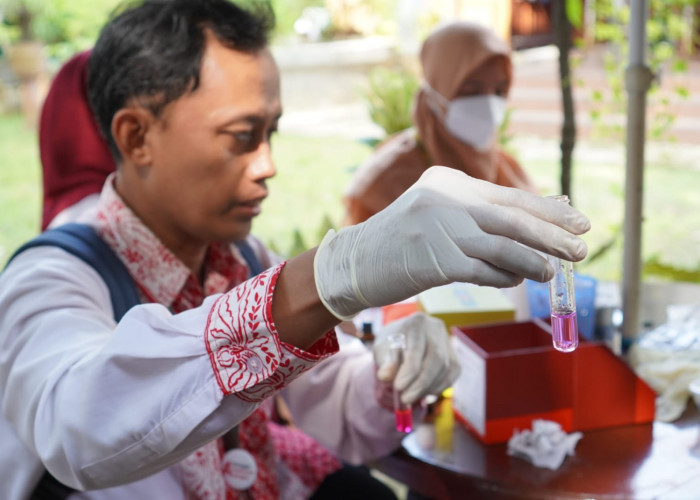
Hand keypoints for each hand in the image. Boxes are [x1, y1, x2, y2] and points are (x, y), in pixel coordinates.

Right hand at [314, 166, 589, 319]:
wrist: (354, 261)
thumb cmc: (402, 241)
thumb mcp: (438, 215)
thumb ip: (480, 216)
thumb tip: (540, 222)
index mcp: (450, 182)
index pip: (509, 196)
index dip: (548, 210)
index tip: (579, 222)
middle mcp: (446, 199)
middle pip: (512, 218)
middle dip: (552, 235)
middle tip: (581, 249)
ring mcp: (439, 229)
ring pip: (502, 245)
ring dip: (534, 260)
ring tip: (555, 271)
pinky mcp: (434, 260)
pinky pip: (483, 270)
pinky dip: (505, 276)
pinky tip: (519, 280)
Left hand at [372, 312, 459, 404]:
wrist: (404, 337)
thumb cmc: (391, 343)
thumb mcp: (382, 349)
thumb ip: (385, 362)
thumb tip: (385, 377)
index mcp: (416, 323)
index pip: (416, 348)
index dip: (409, 370)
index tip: (398, 387)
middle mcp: (435, 329)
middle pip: (436, 358)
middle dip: (421, 383)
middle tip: (405, 398)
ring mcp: (447, 341)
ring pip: (446, 368)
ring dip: (429, 387)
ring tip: (411, 396)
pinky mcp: (454, 354)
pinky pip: (453, 373)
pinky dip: (440, 386)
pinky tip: (425, 393)